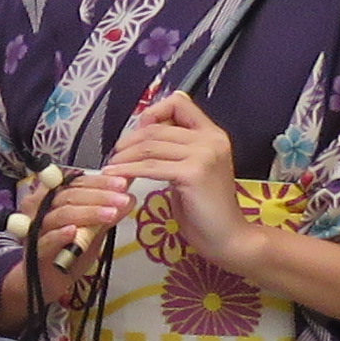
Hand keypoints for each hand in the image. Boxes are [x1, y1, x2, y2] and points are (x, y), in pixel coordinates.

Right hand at [29, 171, 133, 310]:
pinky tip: (75, 231)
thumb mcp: (93, 231)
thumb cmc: (69, 252)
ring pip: (61, 214)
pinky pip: (47, 240)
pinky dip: (61, 234)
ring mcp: (36, 229)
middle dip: (99, 196)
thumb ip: (106, 214)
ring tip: (111, 215)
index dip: (100, 182)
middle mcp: (41, 209)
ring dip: (88, 213)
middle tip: (122, 199)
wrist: (49, 280)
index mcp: (54, 198)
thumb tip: (129, 197)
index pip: (76, 183)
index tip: (123, 184)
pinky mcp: (34, 250)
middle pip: (69, 195)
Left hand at [117, 92, 250, 264]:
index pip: (179, 103)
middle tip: (115, 156)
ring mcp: (203, 155)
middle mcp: (210, 139)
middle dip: (129, 141)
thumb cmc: (206, 210)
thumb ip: (175, 151)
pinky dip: (128, 170)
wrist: (227, 237)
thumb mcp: (191, 171)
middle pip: (157, 127)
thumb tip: (144, 138)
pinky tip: (117, 176)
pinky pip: (150, 167)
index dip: (152, 113)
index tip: (137, 132)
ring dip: (124, 157)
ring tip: (111, 168)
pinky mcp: (192, 173)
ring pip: (150, 146)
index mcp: (212, 135)